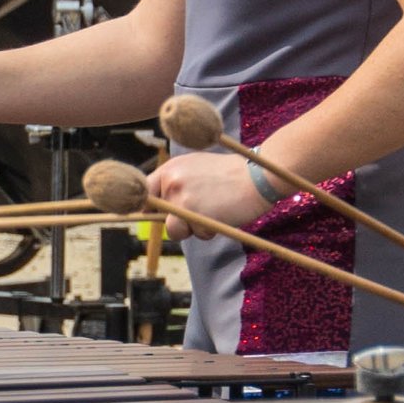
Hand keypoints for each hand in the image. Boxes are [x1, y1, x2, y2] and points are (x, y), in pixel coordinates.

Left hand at [150, 148, 265, 228]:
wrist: (258, 176)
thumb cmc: (233, 175)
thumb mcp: (198, 168)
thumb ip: (179, 184)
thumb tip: (160, 208)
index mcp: (171, 168)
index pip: (145, 192)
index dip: (149, 207)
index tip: (153, 215)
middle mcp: (172, 181)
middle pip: (160, 216)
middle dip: (178, 222)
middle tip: (202, 211)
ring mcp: (182, 197)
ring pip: (175, 230)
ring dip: (193, 229)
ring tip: (214, 213)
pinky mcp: (194, 214)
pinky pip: (196, 234)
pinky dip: (210, 231)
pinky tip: (223, 214)